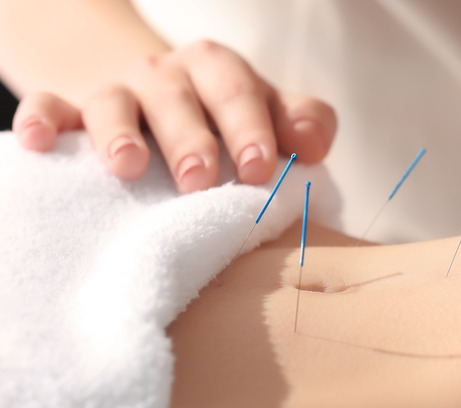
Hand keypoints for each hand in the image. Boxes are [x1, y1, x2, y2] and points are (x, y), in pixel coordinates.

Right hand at [12, 40, 336, 192]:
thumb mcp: (267, 114)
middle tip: (200, 180)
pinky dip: (43, 120)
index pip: (237, 90)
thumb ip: (302, 123)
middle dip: (189, 138)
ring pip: (113, 102)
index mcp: (218, 71)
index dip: (249, 127)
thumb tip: (314, 146)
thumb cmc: (224, 119)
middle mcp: (167, 76)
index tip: (260, 170)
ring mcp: (119, 92)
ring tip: (127, 166)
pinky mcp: (73, 110)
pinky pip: (50, 107)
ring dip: (118, 132)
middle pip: (177, 98)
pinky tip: (43, 142)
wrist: (160, 100)